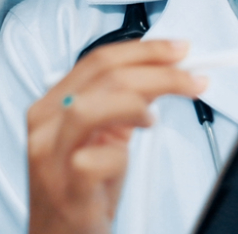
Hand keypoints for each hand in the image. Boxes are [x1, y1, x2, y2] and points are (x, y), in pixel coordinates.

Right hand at [27, 40, 207, 233]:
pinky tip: (126, 159)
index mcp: (52, 104)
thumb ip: (123, 104)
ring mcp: (51, 157)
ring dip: (136, 103)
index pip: (99, 60)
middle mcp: (46, 125)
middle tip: (191, 78)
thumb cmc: (83, 187)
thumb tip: (163, 74)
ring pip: (90, 108)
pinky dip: (119, 156)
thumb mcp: (102, 135)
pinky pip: (93, 160)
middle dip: (157, 70)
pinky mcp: (65, 187)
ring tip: (154, 118)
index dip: (145, 50)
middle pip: (103, 76)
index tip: (179, 50)